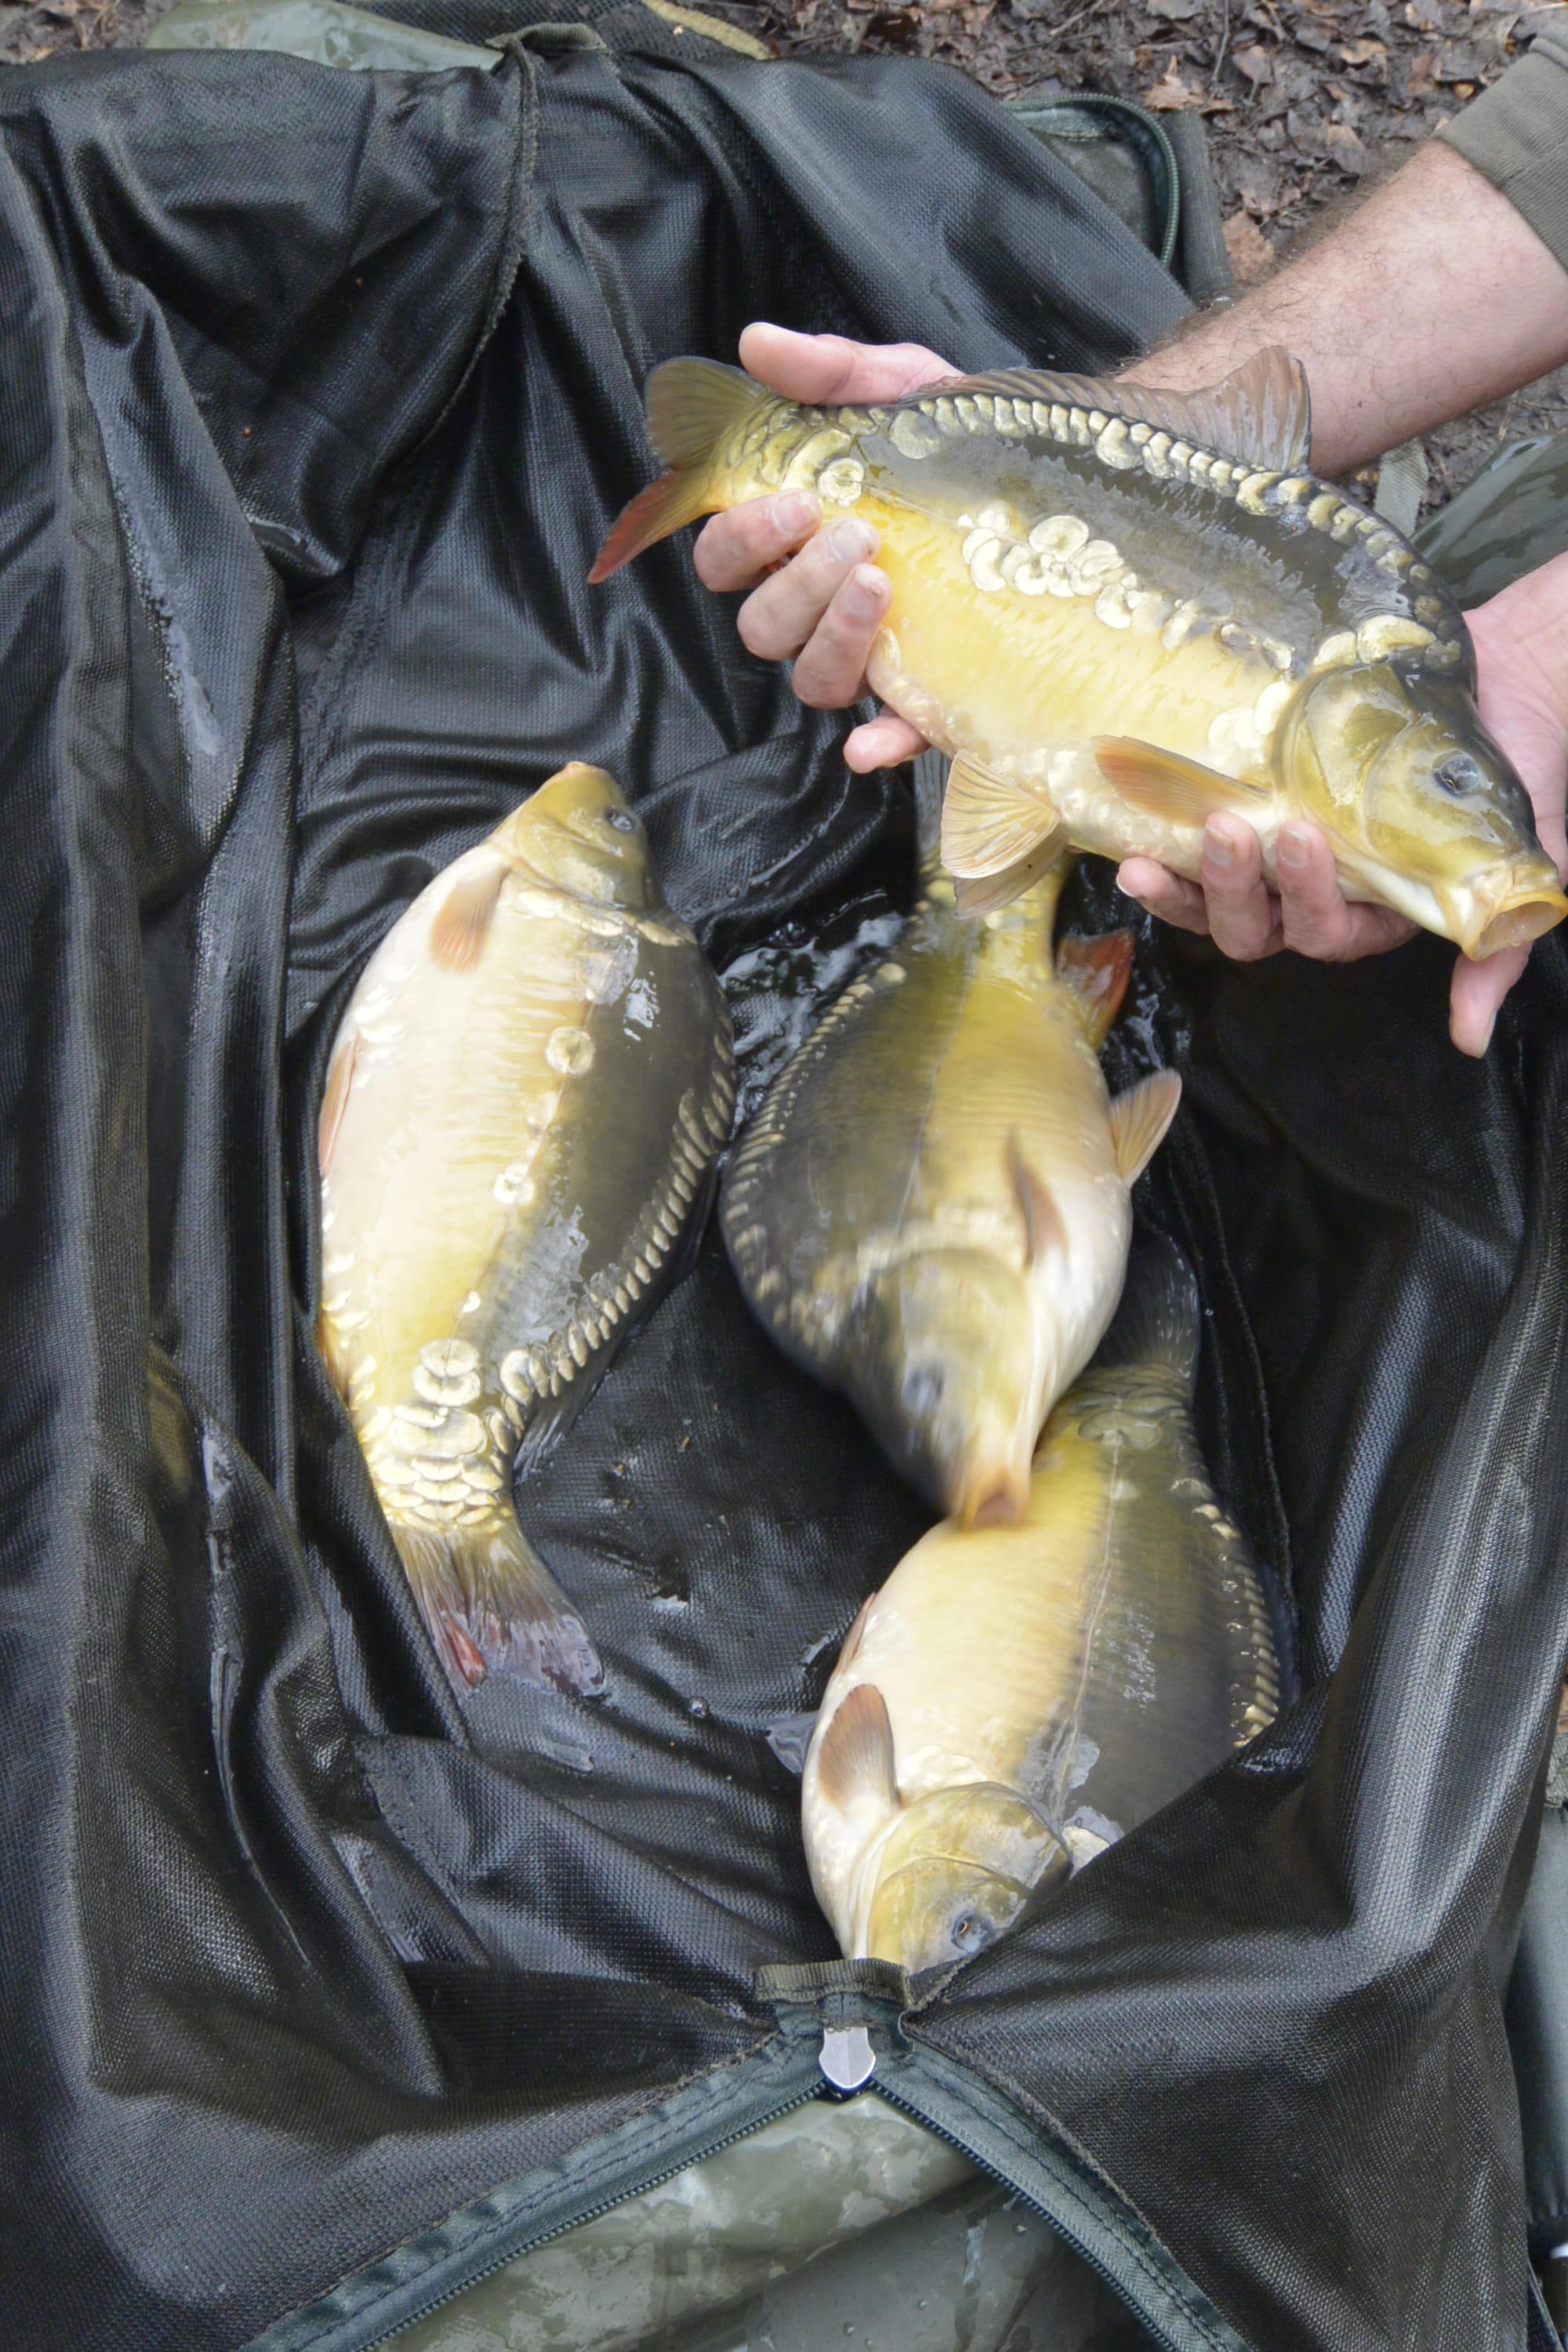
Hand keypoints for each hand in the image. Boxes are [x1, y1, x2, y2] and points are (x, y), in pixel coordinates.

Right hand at [692, 322, 954, 770]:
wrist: (1061, 479)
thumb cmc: (962, 441)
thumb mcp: (903, 391)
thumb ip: (832, 371)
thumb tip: (758, 342)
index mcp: (794, 541)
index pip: (725, 560)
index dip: (740, 539)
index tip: (795, 500)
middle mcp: (819, 607)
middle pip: (760, 626)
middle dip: (797, 584)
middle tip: (857, 535)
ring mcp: (870, 657)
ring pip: (811, 679)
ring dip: (833, 638)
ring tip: (884, 582)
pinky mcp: (926, 697)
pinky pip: (889, 736)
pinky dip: (879, 744)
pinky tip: (876, 744)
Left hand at [1118, 551, 1567, 1055]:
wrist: (1508, 689)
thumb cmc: (1517, 780)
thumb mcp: (1525, 872)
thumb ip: (1495, 956)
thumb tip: (1468, 1037)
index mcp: (1372, 918)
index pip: (1324, 934)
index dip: (1305, 900)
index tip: (1303, 837)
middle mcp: (1318, 897)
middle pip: (1258, 928)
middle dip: (1237, 890)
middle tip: (1229, 829)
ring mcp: (1279, 857)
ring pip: (1215, 902)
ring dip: (1181, 889)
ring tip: (1151, 855)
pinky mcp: (1256, 809)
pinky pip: (1196, 853)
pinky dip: (1164, 854)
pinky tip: (1131, 837)